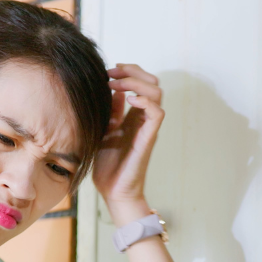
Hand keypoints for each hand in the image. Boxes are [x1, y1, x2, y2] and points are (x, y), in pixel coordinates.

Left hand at [94, 64, 163, 224]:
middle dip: (132, 71)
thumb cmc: (108, 164)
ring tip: (117, 85)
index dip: (128, 71)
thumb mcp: (104, 130)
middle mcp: (144, 119)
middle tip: (111, 73)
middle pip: (152, 82)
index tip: (108, 70)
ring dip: (137, 82)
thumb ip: (111, 111)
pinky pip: (157, 113)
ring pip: (157, 93)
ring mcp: (148, 127)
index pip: (141, 83)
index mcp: (133, 115)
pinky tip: (129, 99)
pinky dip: (145, 101)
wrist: (112, 190)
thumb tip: (111, 90)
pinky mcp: (148, 138)